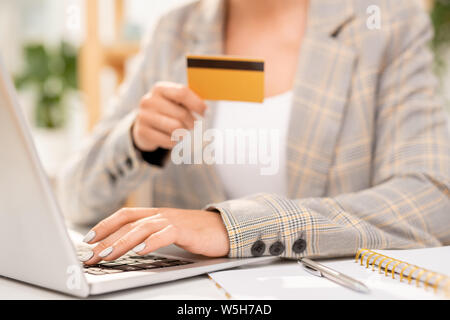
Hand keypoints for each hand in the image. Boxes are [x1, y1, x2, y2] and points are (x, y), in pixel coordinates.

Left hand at [81, 208, 229, 264]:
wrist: (223, 228)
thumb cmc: (196, 232)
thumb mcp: (168, 231)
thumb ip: (150, 235)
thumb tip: (127, 247)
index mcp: (155, 214)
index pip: (124, 215)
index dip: (104, 225)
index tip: (88, 240)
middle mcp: (160, 214)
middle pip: (127, 223)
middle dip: (106, 239)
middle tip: (90, 255)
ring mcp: (172, 221)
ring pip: (141, 229)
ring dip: (122, 242)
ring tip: (107, 255)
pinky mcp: (185, 230)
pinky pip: (165, 234)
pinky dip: (151, 243)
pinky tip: (140, 252)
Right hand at [132, 82, 206, 151]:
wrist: (145, 124)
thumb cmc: (167, 110)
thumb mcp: (175, 101)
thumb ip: (189, 100)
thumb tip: (205, 108)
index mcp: (159, 88)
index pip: (182, 93)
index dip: (197, 104)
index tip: (205, 112)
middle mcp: (149, 100)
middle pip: (182, 114)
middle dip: (192, 122)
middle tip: (192, 125)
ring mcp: (143, 116)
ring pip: (175, 128)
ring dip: (184, 132)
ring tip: (182, 131)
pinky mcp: (142, 132)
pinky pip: (168, 140)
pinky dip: (175, 141)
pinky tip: (172, 138)